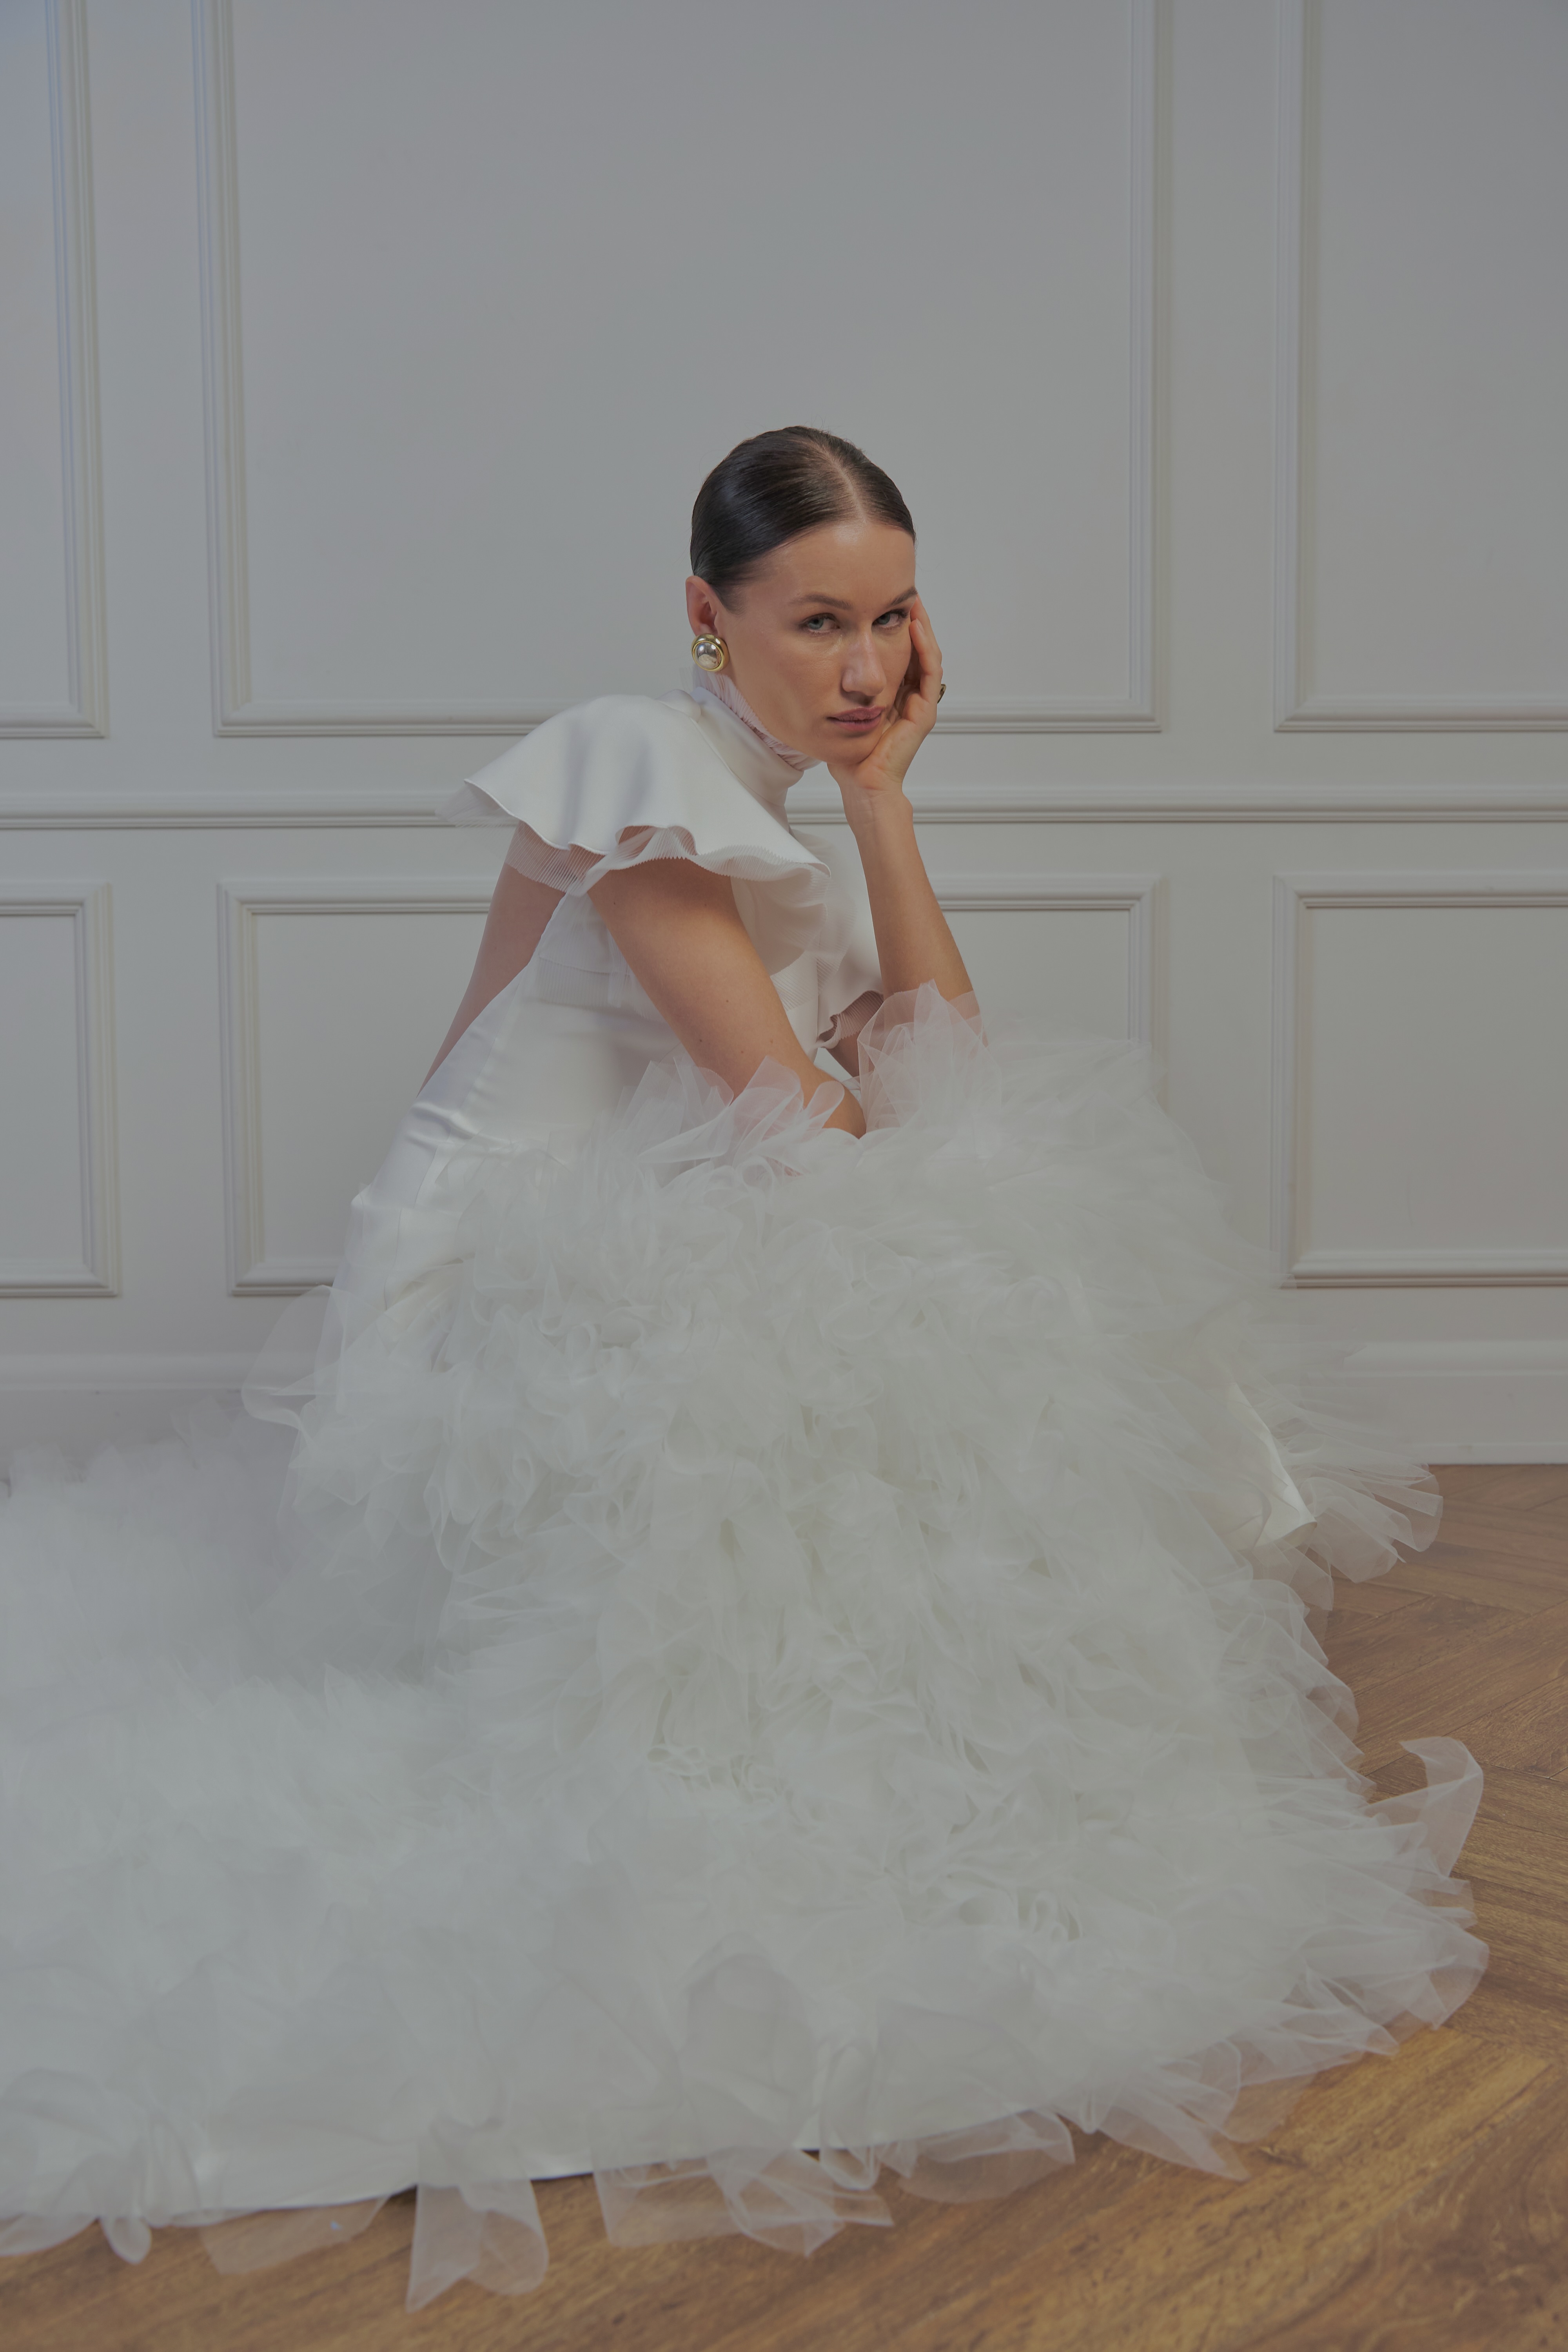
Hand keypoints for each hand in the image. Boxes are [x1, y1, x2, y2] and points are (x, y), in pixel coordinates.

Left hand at [826, 598, 943, 805]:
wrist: (860, 781)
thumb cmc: (848, 751)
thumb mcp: (840, 706)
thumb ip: (840, 684)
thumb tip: (819, 653)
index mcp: (893, 693)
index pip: (900, 651)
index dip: (895, 625)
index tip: (885, 600)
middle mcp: (910, 695)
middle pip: (917, 648)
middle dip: (913, 619)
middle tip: (905, 591)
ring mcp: (920, 703)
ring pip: (927, 655)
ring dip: (922, 627)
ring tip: (914, 602)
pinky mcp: (923, 712)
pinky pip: (928, 673)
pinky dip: (924, 648)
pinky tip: (915, 628)